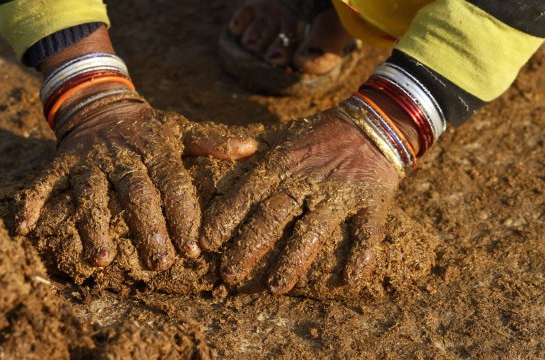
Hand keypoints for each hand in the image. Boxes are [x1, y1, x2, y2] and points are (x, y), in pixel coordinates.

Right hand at [14, 83, 256, 275]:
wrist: (100, 102)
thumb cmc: (148, 128)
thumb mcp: (180, 131)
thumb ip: (212, 143)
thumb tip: (253, 148)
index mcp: (155, 149)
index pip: (173, 185)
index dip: (184, 216)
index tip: (194, 249)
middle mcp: (123, 156)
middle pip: (136, 194)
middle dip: (148, 229)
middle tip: (159, 264)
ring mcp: (89, 160)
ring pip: (91, 194)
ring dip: (93, 226)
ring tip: (100, 260)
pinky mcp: (61, 163)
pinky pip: (43, 183)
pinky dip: (32, 203)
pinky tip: (23, 229)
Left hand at [200, 108, 401, 293]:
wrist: (373, 123)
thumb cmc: (318, 133)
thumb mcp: (279, 134)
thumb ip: (247, 146)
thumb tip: (214, 152)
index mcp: (282, 164)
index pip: (249, 193)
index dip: (227, 217)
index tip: (207, 243)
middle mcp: (307, 181)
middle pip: (274, 216)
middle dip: (250, 245)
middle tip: (229, 274)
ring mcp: (340, 193)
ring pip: (314, 229)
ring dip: (294, 259)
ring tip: (275, 286)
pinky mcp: (371, 202)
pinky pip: (366, 230)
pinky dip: (362, 254)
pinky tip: (349, 279)